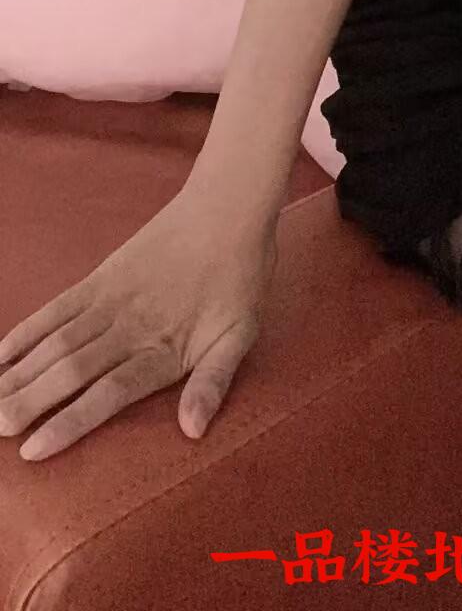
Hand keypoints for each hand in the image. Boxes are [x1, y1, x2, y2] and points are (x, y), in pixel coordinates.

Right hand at [0, 190, 277, 460]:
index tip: (33, 450)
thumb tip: (193, 430)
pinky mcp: (99, 278)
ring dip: (18, 375)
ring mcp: (109, 301)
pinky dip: (24, 334)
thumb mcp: (241, 334)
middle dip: (28, 404)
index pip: (108, 393)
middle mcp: (129, 327)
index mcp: (163, 349)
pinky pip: (54, 310)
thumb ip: (214, 382)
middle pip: (69, 371)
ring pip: (54, 344)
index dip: (69, 422)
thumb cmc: (239, 279)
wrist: (227, 209)